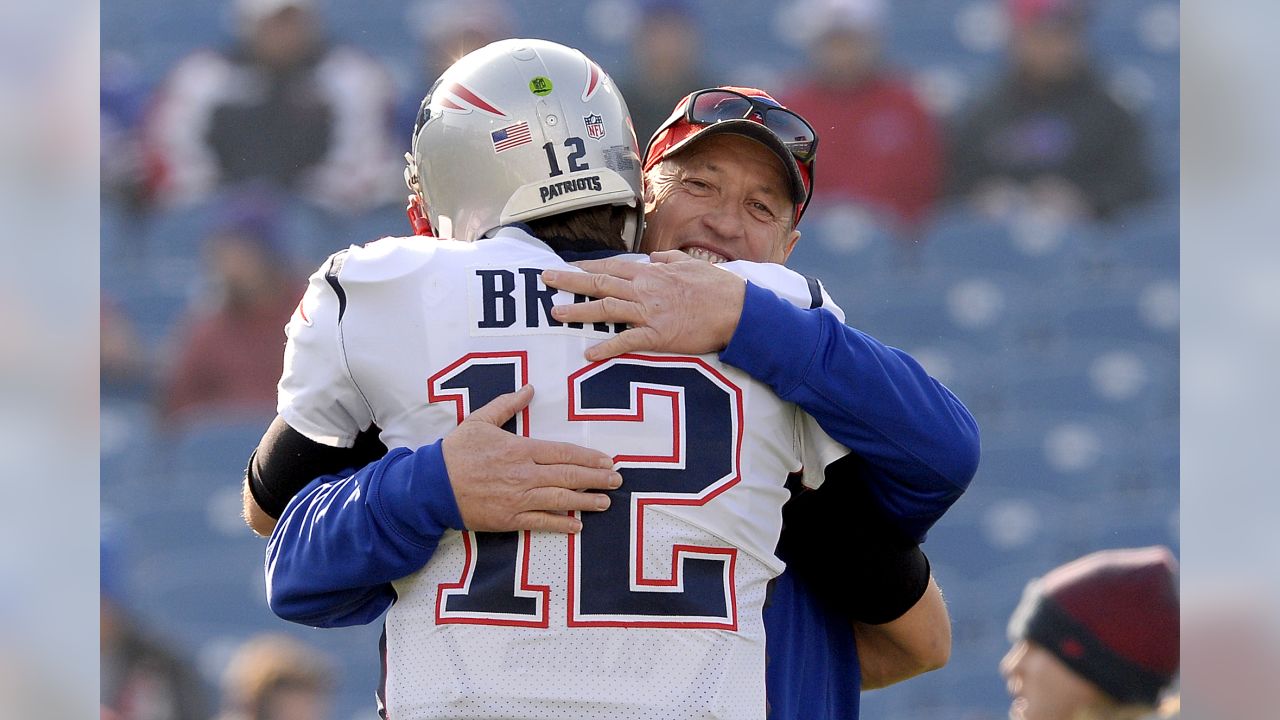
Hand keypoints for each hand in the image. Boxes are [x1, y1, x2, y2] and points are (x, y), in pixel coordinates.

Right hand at [442, 385, 620, 532]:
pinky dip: (561, 524)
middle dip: (597, 478)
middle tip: (617, 480)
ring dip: (586, 501)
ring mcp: (518, 499)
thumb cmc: (456, 452)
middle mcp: (525, 475)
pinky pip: (540, 522)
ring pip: (560, 500)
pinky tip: (577, 526)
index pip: (564, 453)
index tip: (607, 461)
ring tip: (605, 502)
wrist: (431, 486)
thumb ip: (507, 404)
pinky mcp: (509, 520)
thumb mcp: (480, 420)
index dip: (589, 458)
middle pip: (569, 476)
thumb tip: (528, 388)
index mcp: (520, 449)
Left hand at [540, 250, 745, 360]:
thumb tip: (653, 258)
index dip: (588, 266)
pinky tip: (589, 353)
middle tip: (545, 279)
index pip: (613, 266)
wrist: (738, 310)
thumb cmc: (718, 287)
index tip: (569, 267)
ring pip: (606, 309)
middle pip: (600, 282)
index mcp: (652, 272)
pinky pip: (627, 341)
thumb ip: (668, 260)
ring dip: (579, 311)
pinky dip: (607, 347)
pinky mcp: (659, 336)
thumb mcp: (691, 264)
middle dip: (570, 281)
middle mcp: (646, 290)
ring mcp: (650, 313)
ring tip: (555, 313)